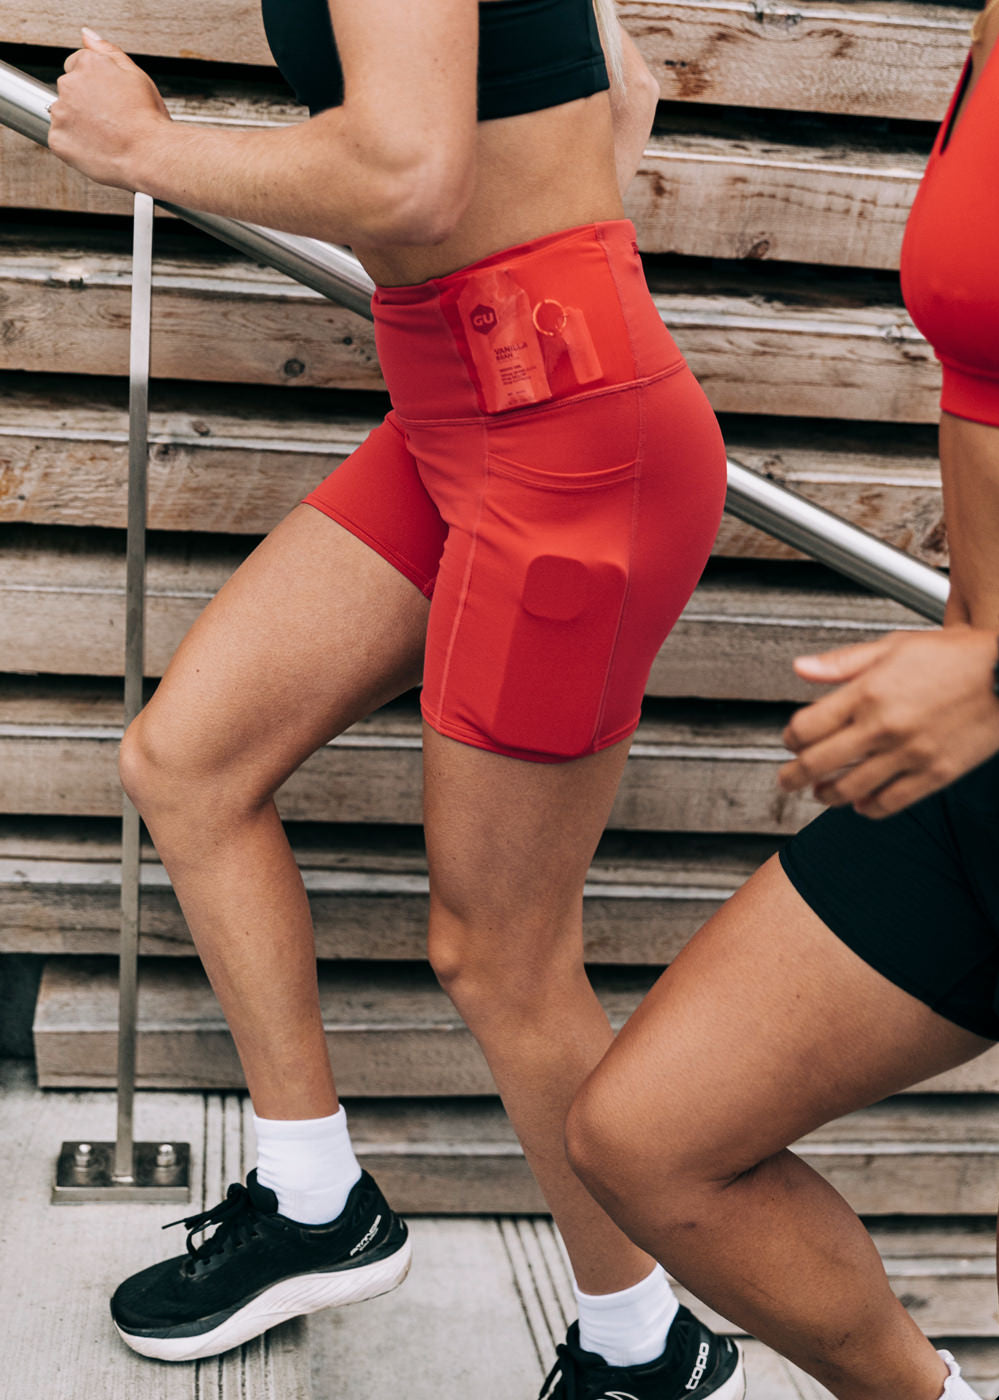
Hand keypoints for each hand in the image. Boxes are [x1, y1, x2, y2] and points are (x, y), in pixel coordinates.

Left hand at [48, 28, 170, 189]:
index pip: (77, 66)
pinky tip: (97, 148)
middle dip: (86, 103)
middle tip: (111, 120)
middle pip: (70, 91)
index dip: (95, 84)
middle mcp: (68, 85)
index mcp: (86, 64)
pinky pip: (61, 140)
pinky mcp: (58, 140)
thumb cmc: (148, 119)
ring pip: (64, 115)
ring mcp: (61, 113)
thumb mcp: (135, 75)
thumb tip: (87, 36)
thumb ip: (107, 51)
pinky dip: (75, 145)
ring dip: (79, 123)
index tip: (108, 99)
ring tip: (106, 137)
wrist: (150, 156)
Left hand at [778, 626, 998, 817]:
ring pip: (849, 789)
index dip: (789, 738)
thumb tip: (801, 668)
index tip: (790, 740)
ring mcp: (909, 755)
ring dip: (826, 794)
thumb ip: (843, 662)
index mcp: (868, 694)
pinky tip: (861, 802)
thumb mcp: (894, 646)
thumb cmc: (956, 657)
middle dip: (792, 776)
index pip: (806, 728)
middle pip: (818, 763)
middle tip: (786, 780)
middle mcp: (884, 727)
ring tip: (820, 792)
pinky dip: (868, 807)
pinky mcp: (934, 774)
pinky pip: (889, 802)